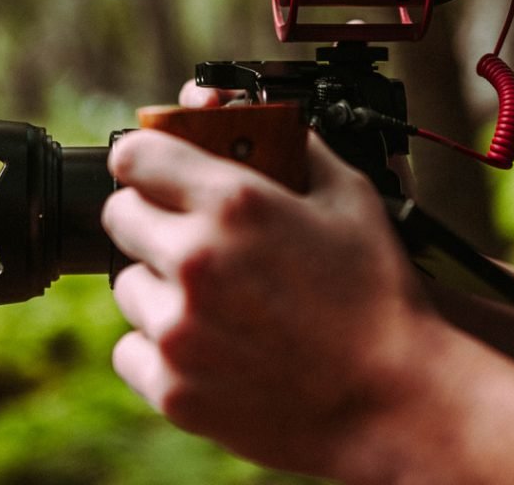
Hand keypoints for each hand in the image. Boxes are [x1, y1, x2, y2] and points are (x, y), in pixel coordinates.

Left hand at [101, 120, 436, 478]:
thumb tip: (255, 119)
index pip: (134, 155)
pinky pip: (131, 348)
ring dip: (158, 280)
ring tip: (210, 292)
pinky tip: (206, 338)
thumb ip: (294, 145)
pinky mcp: (174, 389)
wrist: (394, 395)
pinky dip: (158, 343)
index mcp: (234, 202)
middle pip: (119, 215)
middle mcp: (195, 259)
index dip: (145, 154)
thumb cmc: (377, 292)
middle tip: (189, 228)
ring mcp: (179, 330)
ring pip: (127, 283)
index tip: (153, 165)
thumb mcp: (348, 194)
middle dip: (151, 213)